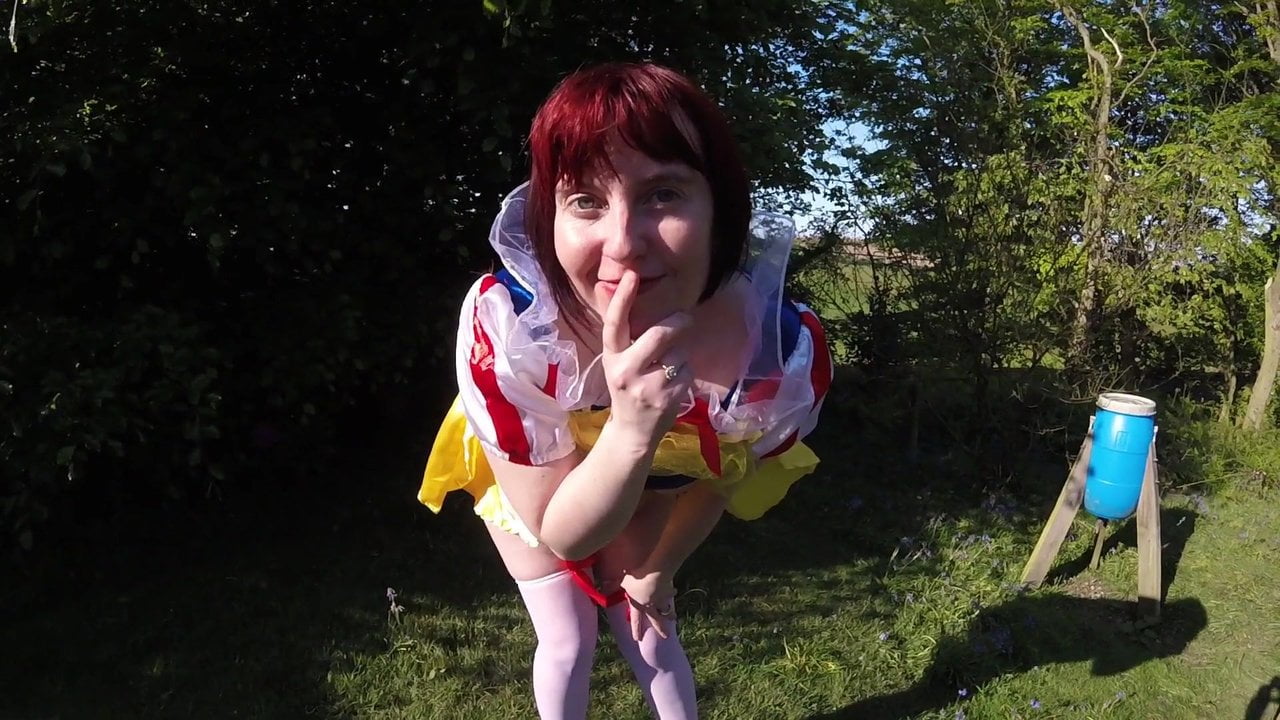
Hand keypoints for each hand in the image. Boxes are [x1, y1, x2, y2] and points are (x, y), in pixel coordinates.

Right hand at [601, 270, 693, 444]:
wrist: (633, 432)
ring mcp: (647, 387)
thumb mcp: (619, 361)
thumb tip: (617, 289)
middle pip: (658, 334)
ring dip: (680, 355)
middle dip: (677, 322)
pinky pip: (686, 371)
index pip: (615, 324)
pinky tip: (673, 385)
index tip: (632, 274)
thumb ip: (625, 333)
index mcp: (611, 357)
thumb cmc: (628, 387)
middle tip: (685, 319)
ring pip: (677, 353)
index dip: (623, 298)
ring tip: (668, 369)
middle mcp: (625, 371)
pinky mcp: (668, 398)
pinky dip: (685, 373)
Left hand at [620, 568, 676, 640]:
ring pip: (666, 609)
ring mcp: (661, 599)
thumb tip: (604, 583)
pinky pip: (671, 592)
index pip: (636, 620)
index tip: (638, 639)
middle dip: (661, 629)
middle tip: (666, 636)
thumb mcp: (623, 581)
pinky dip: (672, 592)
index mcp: (638, 605)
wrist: (655, 574)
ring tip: (673, 617)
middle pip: (656, 620)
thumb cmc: (636, 579)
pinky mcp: (669, 590)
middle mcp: (650, 605)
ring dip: (670, 613)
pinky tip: (674, 591)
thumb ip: (615, 583)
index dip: (636, 630)